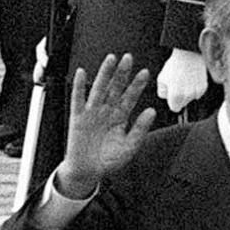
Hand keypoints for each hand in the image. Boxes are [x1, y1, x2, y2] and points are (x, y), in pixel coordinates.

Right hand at [55, 52, 157, 198]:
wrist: (88, 171)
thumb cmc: (108, 160)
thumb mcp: (129, 147)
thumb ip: (140, 129)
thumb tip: (151, 111)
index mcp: (120, 118)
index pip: (130, 97)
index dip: (137, 85)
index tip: (144, 73)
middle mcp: (107, 111)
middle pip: (115, 88)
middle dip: (122, 73)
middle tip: (129, 58)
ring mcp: (92, 113)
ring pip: (99, 88)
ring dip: (104, 73)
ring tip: (111, 59)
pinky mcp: (78, 117)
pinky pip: (78, 99)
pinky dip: (79, 86)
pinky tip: (81, 73)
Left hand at [156, 48, 208, 114]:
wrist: (188, 55)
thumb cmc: (173, 66)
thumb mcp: (161, 79)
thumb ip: (162, 92)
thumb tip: (167, 98)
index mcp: (176, 96)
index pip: (174, 108)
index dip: (172, 102)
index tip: (171, 94)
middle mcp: (188, 97)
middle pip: (183, 104)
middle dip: (180, 97)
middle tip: (177, 83)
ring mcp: (197, 92)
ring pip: (191, 98)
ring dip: (187, 92)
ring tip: (184, 79)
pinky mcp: (204, 87)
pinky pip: (198, 92)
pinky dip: (194, 87)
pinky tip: (191, 78)